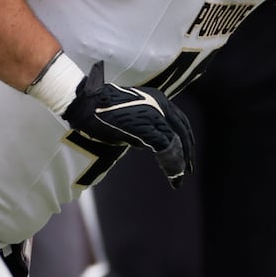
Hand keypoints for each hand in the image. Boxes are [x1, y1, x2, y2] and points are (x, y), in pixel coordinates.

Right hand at [63, 62, 193, 188]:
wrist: (86, 105)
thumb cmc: (101, 112)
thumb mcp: (129, 117)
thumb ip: (142, 127)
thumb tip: (148, 143)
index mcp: (158, 99)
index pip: (179, 121)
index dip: (184, 139)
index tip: (186, 154)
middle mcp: (160, 104)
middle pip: (182, 130)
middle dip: (187, 151)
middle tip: (189, 169)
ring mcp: (154, 114)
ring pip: (175, 140)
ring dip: (180, 160)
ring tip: (180, 177)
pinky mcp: (145, 126)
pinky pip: (164, 146)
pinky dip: (171, 162)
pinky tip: (173, 175)